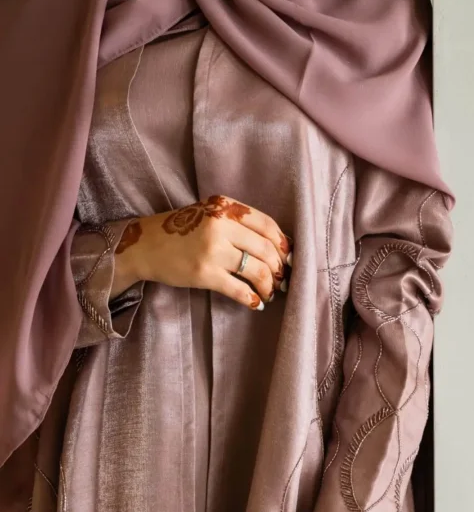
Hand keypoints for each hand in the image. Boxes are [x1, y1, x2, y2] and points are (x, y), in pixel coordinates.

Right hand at [110, 194, 291, 309]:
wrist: (146, 246)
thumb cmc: (182, 232)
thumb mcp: (210, 215)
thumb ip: (239, 224)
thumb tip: (278, 247)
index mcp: (225, 207)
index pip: (267, 225)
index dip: (283, 245)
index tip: (289, 259)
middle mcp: (221, 224)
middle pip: (266, 250)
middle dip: (280, 269)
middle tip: (282, 281)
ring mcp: (213, 250)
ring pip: (257, 271)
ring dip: (269, 286)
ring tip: (270, 293)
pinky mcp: (205, 273)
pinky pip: (239, 289)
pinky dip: (252, 299)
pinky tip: (256, 303)